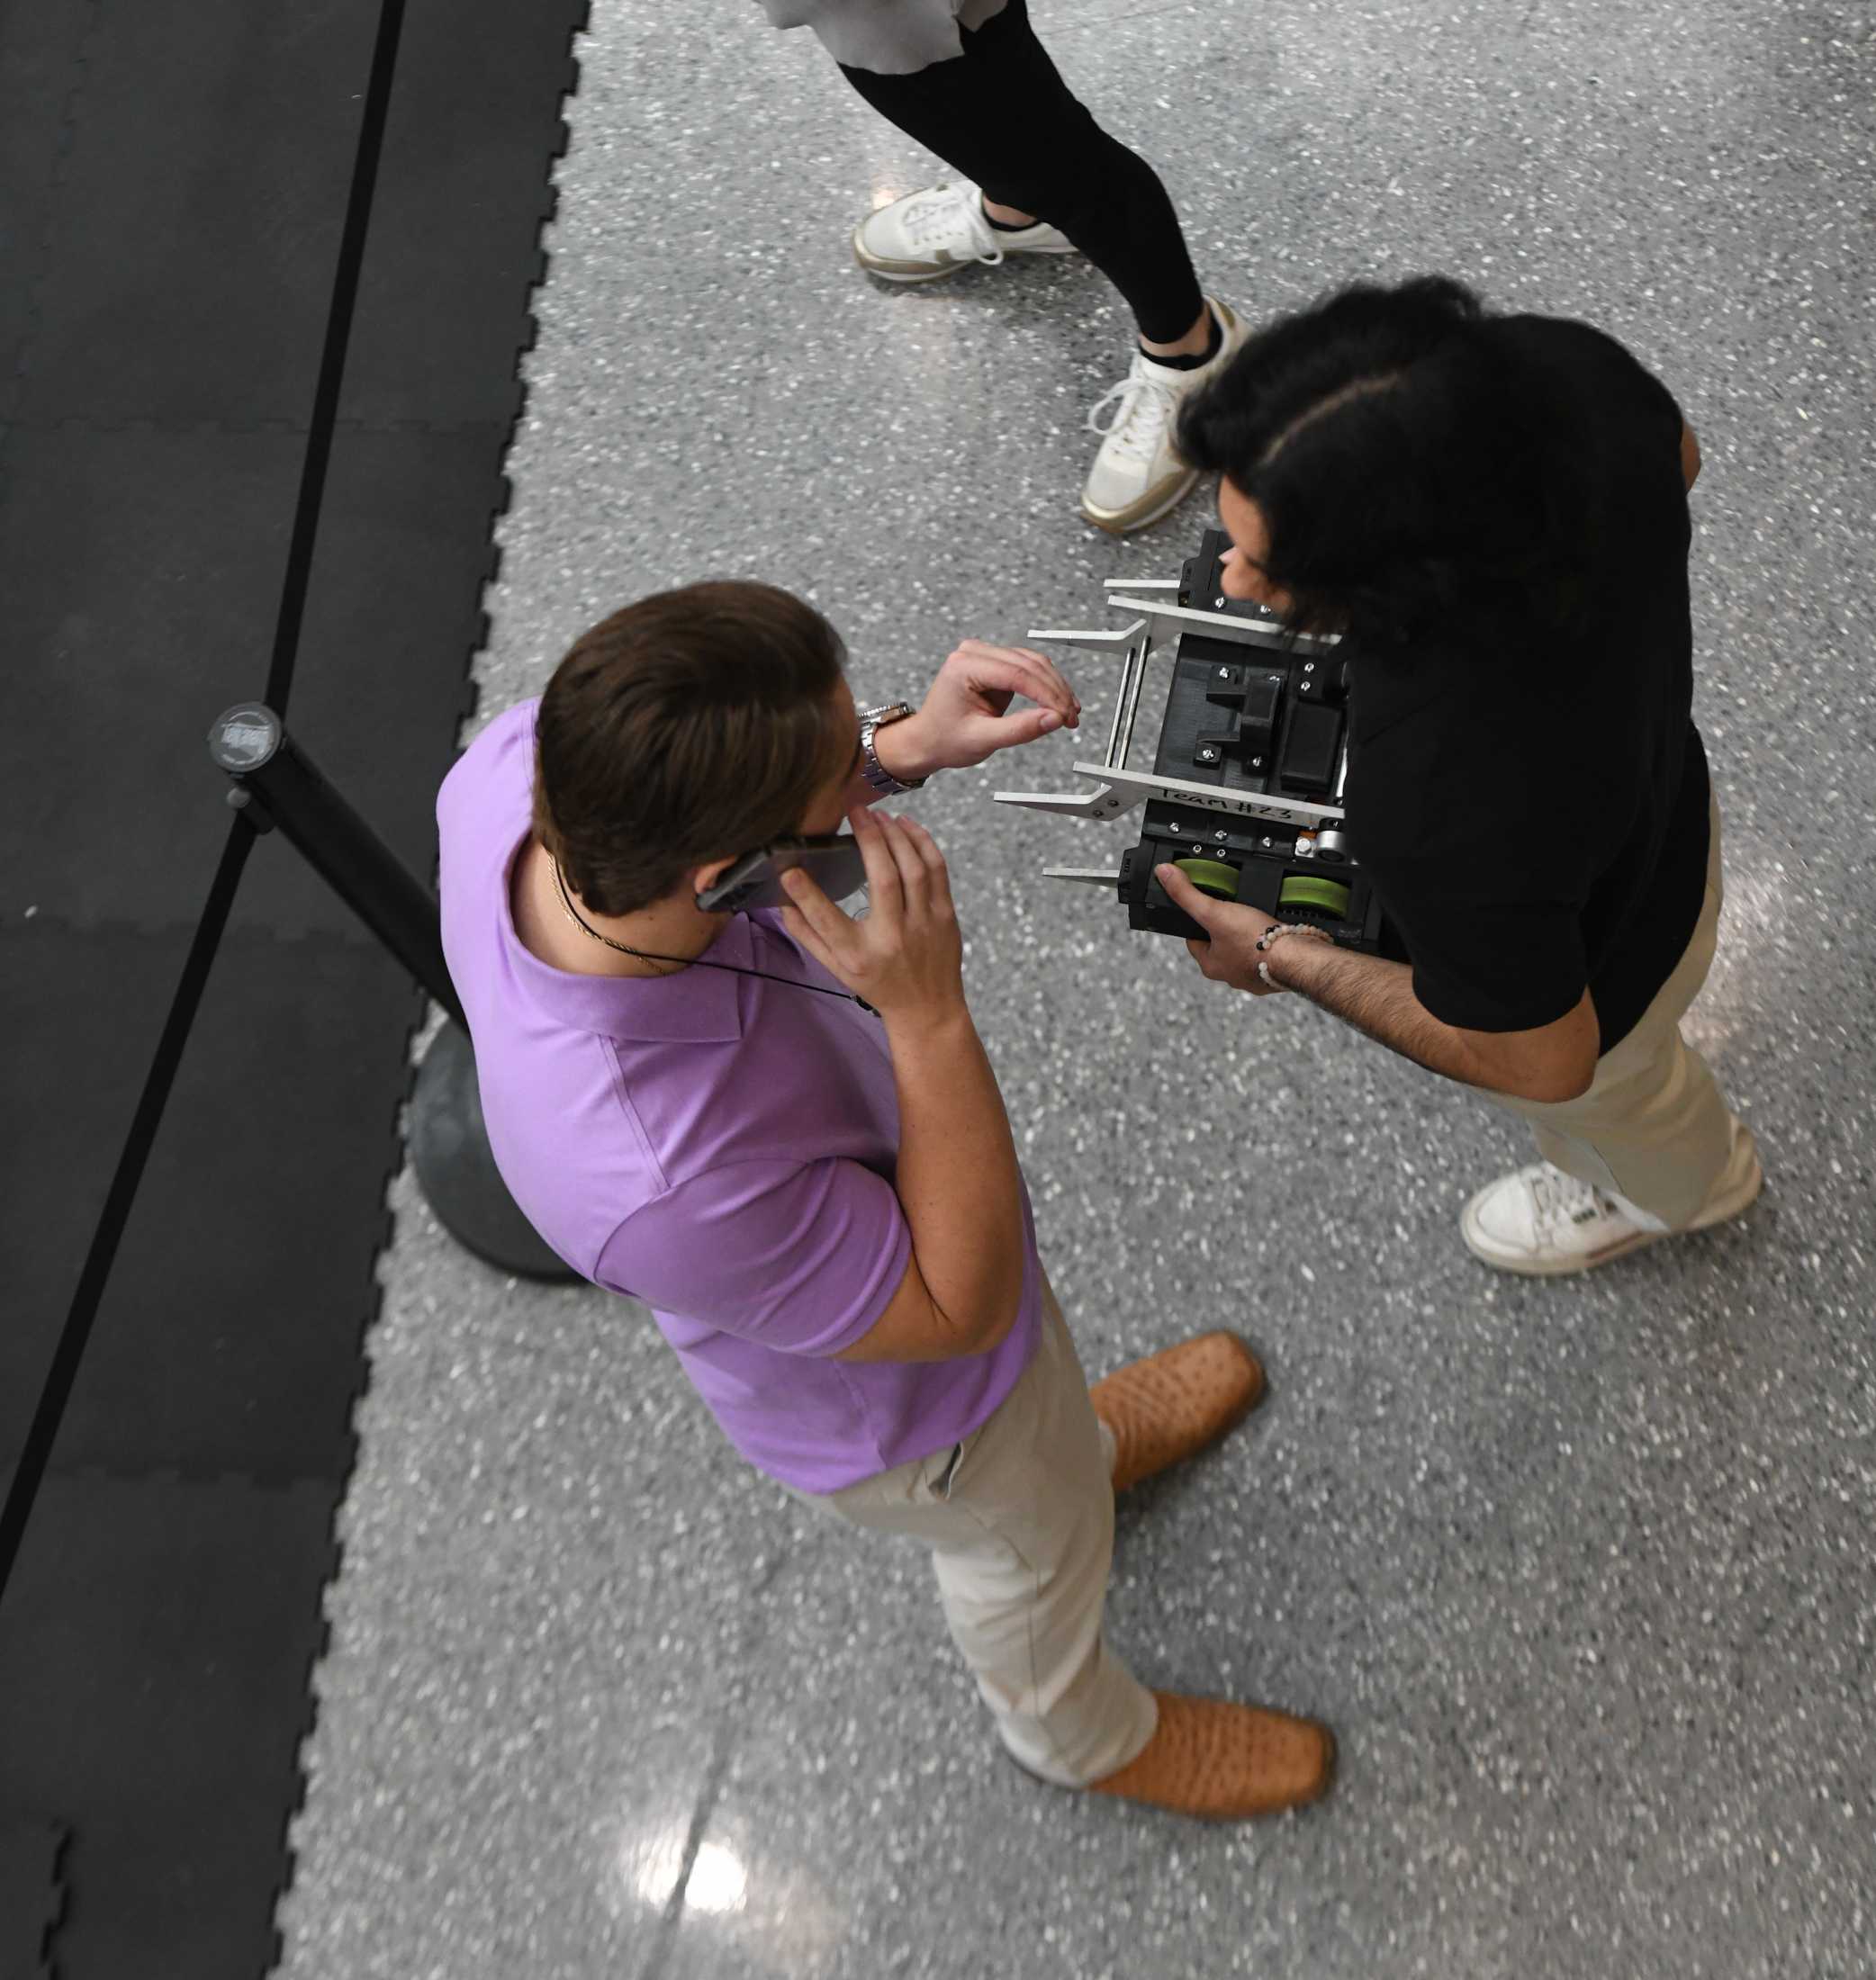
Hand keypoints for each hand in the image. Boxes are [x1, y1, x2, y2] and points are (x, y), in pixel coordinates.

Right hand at [779, 806, 964, 1021]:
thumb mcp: (836, 969)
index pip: (826, 921)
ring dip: (897, 834)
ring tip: (879, 815)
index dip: (805, 894)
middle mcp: (892, 938)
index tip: (790, 870)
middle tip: (856, 811)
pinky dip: (922, 842)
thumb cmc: (877, 984)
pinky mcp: (946, 916)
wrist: (927, 1009)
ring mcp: (924, 925)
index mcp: (859, 955)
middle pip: (883, 878)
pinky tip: (906, 826)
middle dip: (869, 838)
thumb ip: (808, 935)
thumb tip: (781, 902)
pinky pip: (937, 870)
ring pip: (914, 868)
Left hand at [881, 640, 1080, 779]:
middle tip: (1072, 718)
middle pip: (1029, 664)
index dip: (1047, 695)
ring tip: (1069, 713)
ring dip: (1054, 687)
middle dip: (1055, 692)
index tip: (1064, 716)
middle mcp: (973, 653)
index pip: (1017, 674)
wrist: (927, 740)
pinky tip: (1057, 703)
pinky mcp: (994, 663)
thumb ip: (1020, 730)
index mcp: (964, 666)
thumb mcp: (982, 740)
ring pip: (1033, 663)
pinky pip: (1027, 668)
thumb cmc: (944, 740)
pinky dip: (1045, 685)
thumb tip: (1054, 719)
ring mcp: (984, 655)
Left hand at [1155, 861, 1290, 995]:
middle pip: (1220, 945)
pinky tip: (1274, 932)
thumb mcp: (1215, 912)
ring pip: (1244, 951)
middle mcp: (1230, 974)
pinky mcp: (1275, 973)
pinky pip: (1267, 955)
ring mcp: (1254, 975)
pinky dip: (1269, 944)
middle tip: (1234, 912)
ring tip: (1254, 920)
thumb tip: (1164, 875)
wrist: (1297, 957)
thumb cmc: (1256, 941)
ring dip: (1248, 937)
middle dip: (1225, 929)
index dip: (1197, 923)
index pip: (1194, 940)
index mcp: (1211, 965)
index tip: (1204, 911)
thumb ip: (1187, 894)